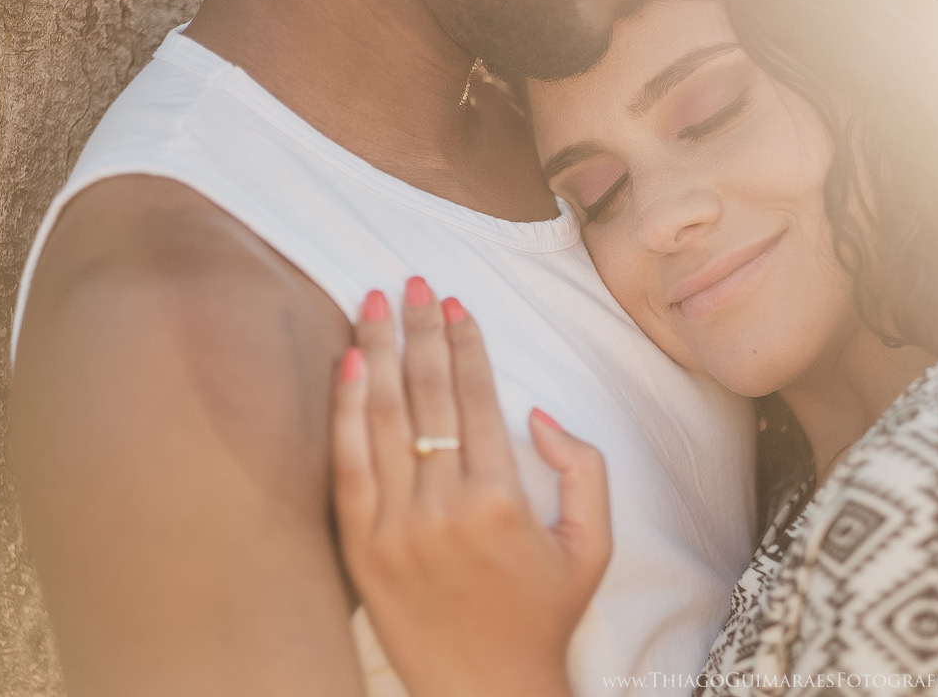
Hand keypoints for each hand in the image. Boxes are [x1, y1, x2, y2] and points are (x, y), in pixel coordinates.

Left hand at [331, 278, 612, 696]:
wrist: (484, 689)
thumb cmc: (542, 614)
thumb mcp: (593, 545)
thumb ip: (583, 470)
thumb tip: (538, 414)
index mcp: (503, 501)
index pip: (476, 398)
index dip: (466, 343)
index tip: (455, 303)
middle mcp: (444, 507)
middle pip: (428, 394)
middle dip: (420, 329)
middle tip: (413, 282)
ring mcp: (394, 527)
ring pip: (382, 418)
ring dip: (378, 351)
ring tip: (374, 302)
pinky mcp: (360, 545)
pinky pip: (347, 464)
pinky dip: (344, 410)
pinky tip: (347, 366)